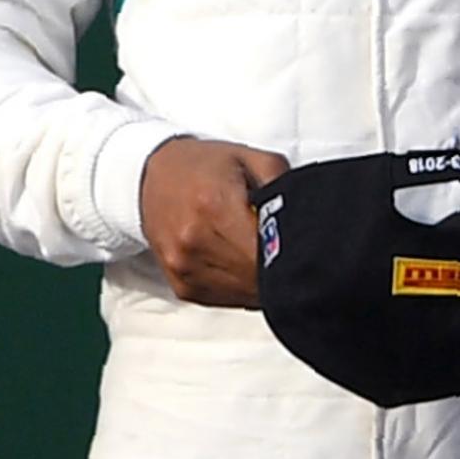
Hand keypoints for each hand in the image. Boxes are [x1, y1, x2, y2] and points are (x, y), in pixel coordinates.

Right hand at [139, 136, 288, 307]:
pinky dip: (244, 289)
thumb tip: (305, 216)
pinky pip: (225, 300)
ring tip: (273, 258)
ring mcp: (184, 269)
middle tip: (299, 255)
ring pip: (244, 295)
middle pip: (256, 277)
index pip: (267, 249)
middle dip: (283, 270)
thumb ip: (282, 183)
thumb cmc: (208, 165)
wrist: (151, 177)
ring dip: (264, 283)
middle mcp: (194, 243)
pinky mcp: (181, 287)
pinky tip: (250, 266)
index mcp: (215, 207)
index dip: (292, 251)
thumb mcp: (252, 158)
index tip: (308, 246)